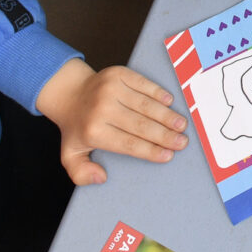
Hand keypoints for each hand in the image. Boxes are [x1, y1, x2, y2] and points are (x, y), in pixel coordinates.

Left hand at [35, 60, 187, 186]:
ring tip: (181, 125)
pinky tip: (170, 102)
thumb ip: (81, 173)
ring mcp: (110, 89)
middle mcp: (102, 109)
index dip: (150, 150)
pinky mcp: (118, 74)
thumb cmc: (77, 126)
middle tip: (182, 142)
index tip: (168, 156)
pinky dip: (158, 93)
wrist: (69, 93)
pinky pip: (144, 84)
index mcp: (93, 131)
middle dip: (165, 135)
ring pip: (146, 105)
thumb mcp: (70, 155)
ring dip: (166, 116)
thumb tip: (101, 177)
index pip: (128, 144)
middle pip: (141, 125)